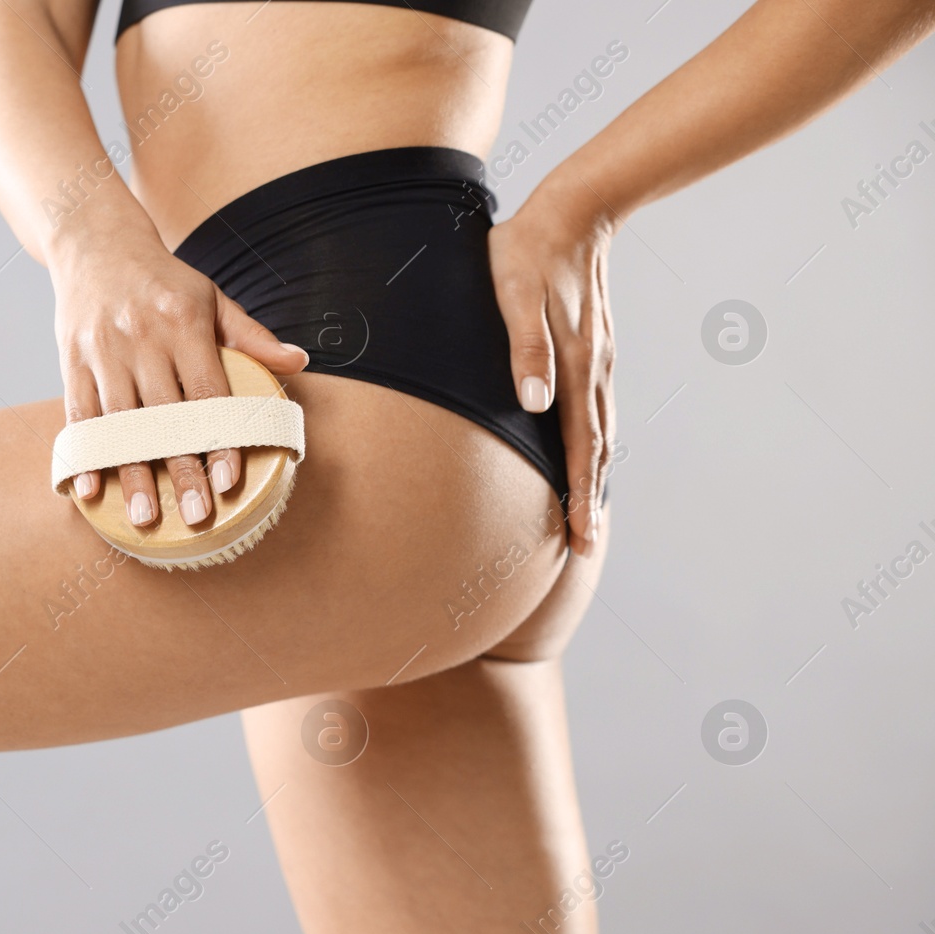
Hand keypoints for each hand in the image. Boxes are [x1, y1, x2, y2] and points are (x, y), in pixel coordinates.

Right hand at [50, 229, 308, 527]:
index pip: (207, 392)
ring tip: (146, 518)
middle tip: (196, 515)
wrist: (95, 243)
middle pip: (164, 417)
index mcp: (183, 323)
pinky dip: (85, 453)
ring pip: (120, 424)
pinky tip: (91, 489)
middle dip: (180, 470)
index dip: (219, 439)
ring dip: (132, 474)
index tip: (229, 480)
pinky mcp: (71, 361)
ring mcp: (104, 352)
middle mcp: (142, 338)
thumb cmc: (162, 280)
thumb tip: (299, 362)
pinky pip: (77, 415)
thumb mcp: (211, 298)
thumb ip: (251, 335)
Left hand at [487, 174, 618, 554]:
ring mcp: (597, 359)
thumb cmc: (527, 251)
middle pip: (596, 447)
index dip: (579, 492)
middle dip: (590, 498)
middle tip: (587, 543)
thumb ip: (524, 348)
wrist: (572, 209)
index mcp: (574, 362)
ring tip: (589, 511)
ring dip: (595, 474)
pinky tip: (589, 453)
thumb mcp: (513, 294)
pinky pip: (597, 408)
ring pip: (601, 430)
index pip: (580, 443)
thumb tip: (534, 403)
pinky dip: (596, 442)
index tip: (581, 534)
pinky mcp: (592, 348)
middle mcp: (593, 367)